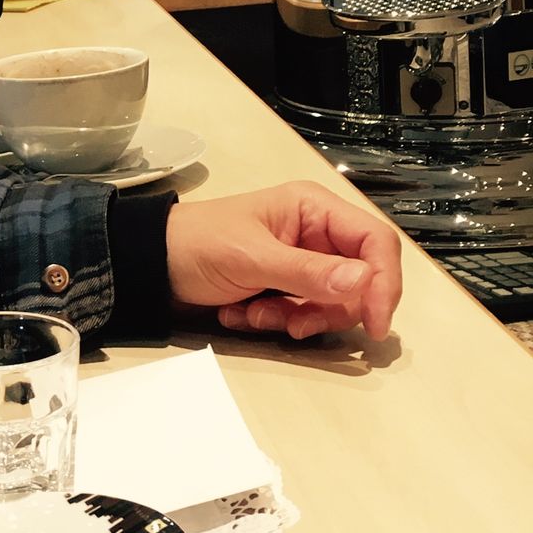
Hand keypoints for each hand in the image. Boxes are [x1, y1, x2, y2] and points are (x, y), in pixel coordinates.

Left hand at [166, 181, 401, 339]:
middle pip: (358, 281)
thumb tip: (363, 282)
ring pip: (330, 304)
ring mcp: (300, 261)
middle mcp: (315, 232)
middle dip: (326, 308)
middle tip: (292, 323)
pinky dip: (277, 321)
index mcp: (313, 208)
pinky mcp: (283, 287)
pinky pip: (303, 313)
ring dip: (295, 318)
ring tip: (252, 314)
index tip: (375, 323)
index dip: (384, 283)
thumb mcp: (251, 257)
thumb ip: (307, 271)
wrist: (149, 266)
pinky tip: (241, 314)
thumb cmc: (196, 245)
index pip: (376, 242)